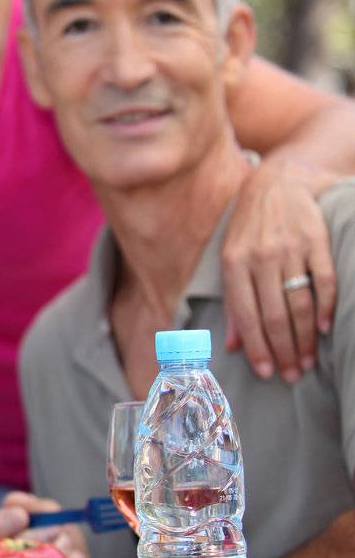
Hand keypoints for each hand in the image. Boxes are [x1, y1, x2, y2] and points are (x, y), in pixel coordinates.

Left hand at [222, 158, 336, 381]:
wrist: (277, 182)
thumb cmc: (250, 229)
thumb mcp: (231, 260)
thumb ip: (234, 303)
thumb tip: (233, 346)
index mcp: (234, 265)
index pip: (246, 316)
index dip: (257, 348)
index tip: (267, 373)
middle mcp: (260, 258)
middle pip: (274, 314)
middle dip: (284, 350)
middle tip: (292, 375)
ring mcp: (289, 249)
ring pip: (299, 303)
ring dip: (305, 337)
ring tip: (308, 361)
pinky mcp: (316, 240)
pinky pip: (324, 280)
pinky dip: (325, 307)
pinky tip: (325, 328)